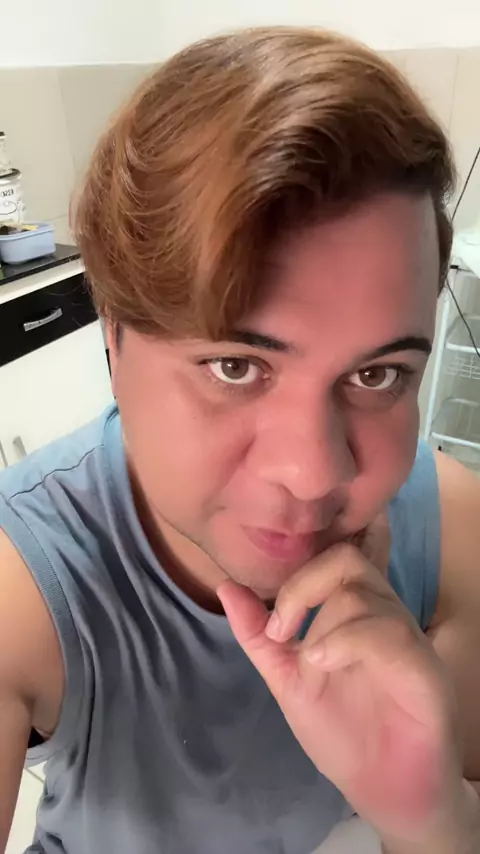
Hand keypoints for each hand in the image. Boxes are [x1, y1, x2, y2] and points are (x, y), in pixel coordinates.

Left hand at [218, 518, 464, 847]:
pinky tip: (324, 666)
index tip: (273, 627)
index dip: (294, 576)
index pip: (330, 555)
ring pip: (360, 594)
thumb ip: (258, 636)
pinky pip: (386, 632)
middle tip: (281, 631)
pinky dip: (345, 642)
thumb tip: (226, 586)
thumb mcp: (288, 681)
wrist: (386, 793)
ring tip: (309, 667)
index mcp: (355, 611)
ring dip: (320, 627)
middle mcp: (383, 613)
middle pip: (345, 559)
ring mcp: (406, 637)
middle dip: (302, 586)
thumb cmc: (343, 733)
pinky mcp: (424, 667)